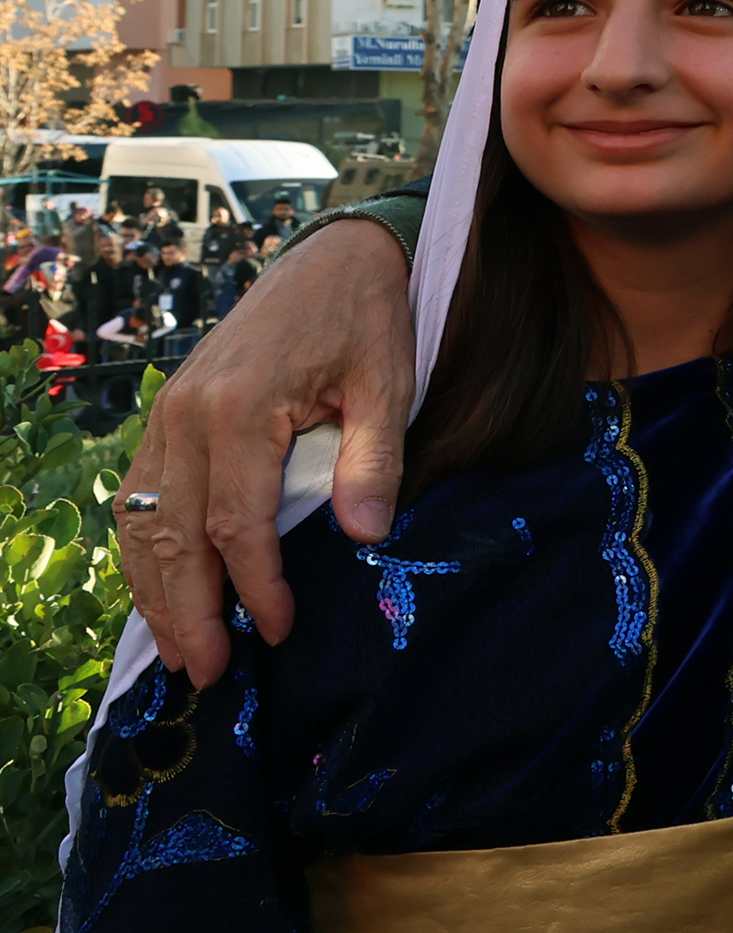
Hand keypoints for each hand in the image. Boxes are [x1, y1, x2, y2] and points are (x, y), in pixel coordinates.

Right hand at [116, 216, 414, 683]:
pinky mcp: (170, 414)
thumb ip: (375, 460)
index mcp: (239, 409)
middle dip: (186, 611)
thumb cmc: (368, 318)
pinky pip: (142, 493)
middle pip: (173, 534)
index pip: (236, 523)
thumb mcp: (389, 384)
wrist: (334, 257)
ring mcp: (169, 413)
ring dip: (157, 590)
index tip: (277, 633)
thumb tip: (365, 537)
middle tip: (206, 675)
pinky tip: (163, 590)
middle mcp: (187, 414)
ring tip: (179, 651)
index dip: (255, 587)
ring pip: (145, 520)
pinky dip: (147, 548)